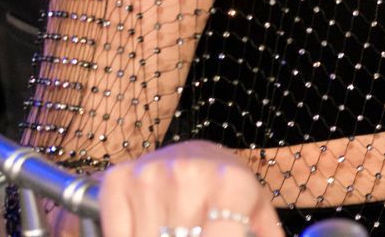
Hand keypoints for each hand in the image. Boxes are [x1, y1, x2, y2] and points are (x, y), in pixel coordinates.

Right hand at [88, 141, 280, 236]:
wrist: (195, 155)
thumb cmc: (229, 191)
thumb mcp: (257, 211)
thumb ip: (265, 234)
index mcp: (232, 184)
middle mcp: (190, 175)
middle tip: (192, 236)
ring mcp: (150, 177)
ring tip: (178, 233)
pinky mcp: (119, 180)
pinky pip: (118, 234)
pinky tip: (150, 232)